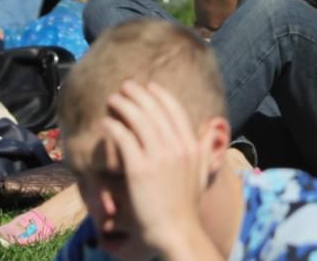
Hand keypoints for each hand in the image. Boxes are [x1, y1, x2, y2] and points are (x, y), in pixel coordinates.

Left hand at [99, 82, 209, 254]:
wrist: (176, 230)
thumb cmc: (186, 205)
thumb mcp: (201, 171)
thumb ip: (205, 148)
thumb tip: (211, 131)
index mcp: (192, 145)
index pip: (175, 109)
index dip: (160, 95)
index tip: (149, 86)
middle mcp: (177, 146)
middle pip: (155, 110)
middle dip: (138, 94)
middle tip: (125, 87)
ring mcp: (159, 156)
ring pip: (138, 120)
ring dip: (124, 105)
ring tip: (113, 100)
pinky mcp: (140, 168)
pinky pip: (124, 138)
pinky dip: (113, 127)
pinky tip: (106, 123)